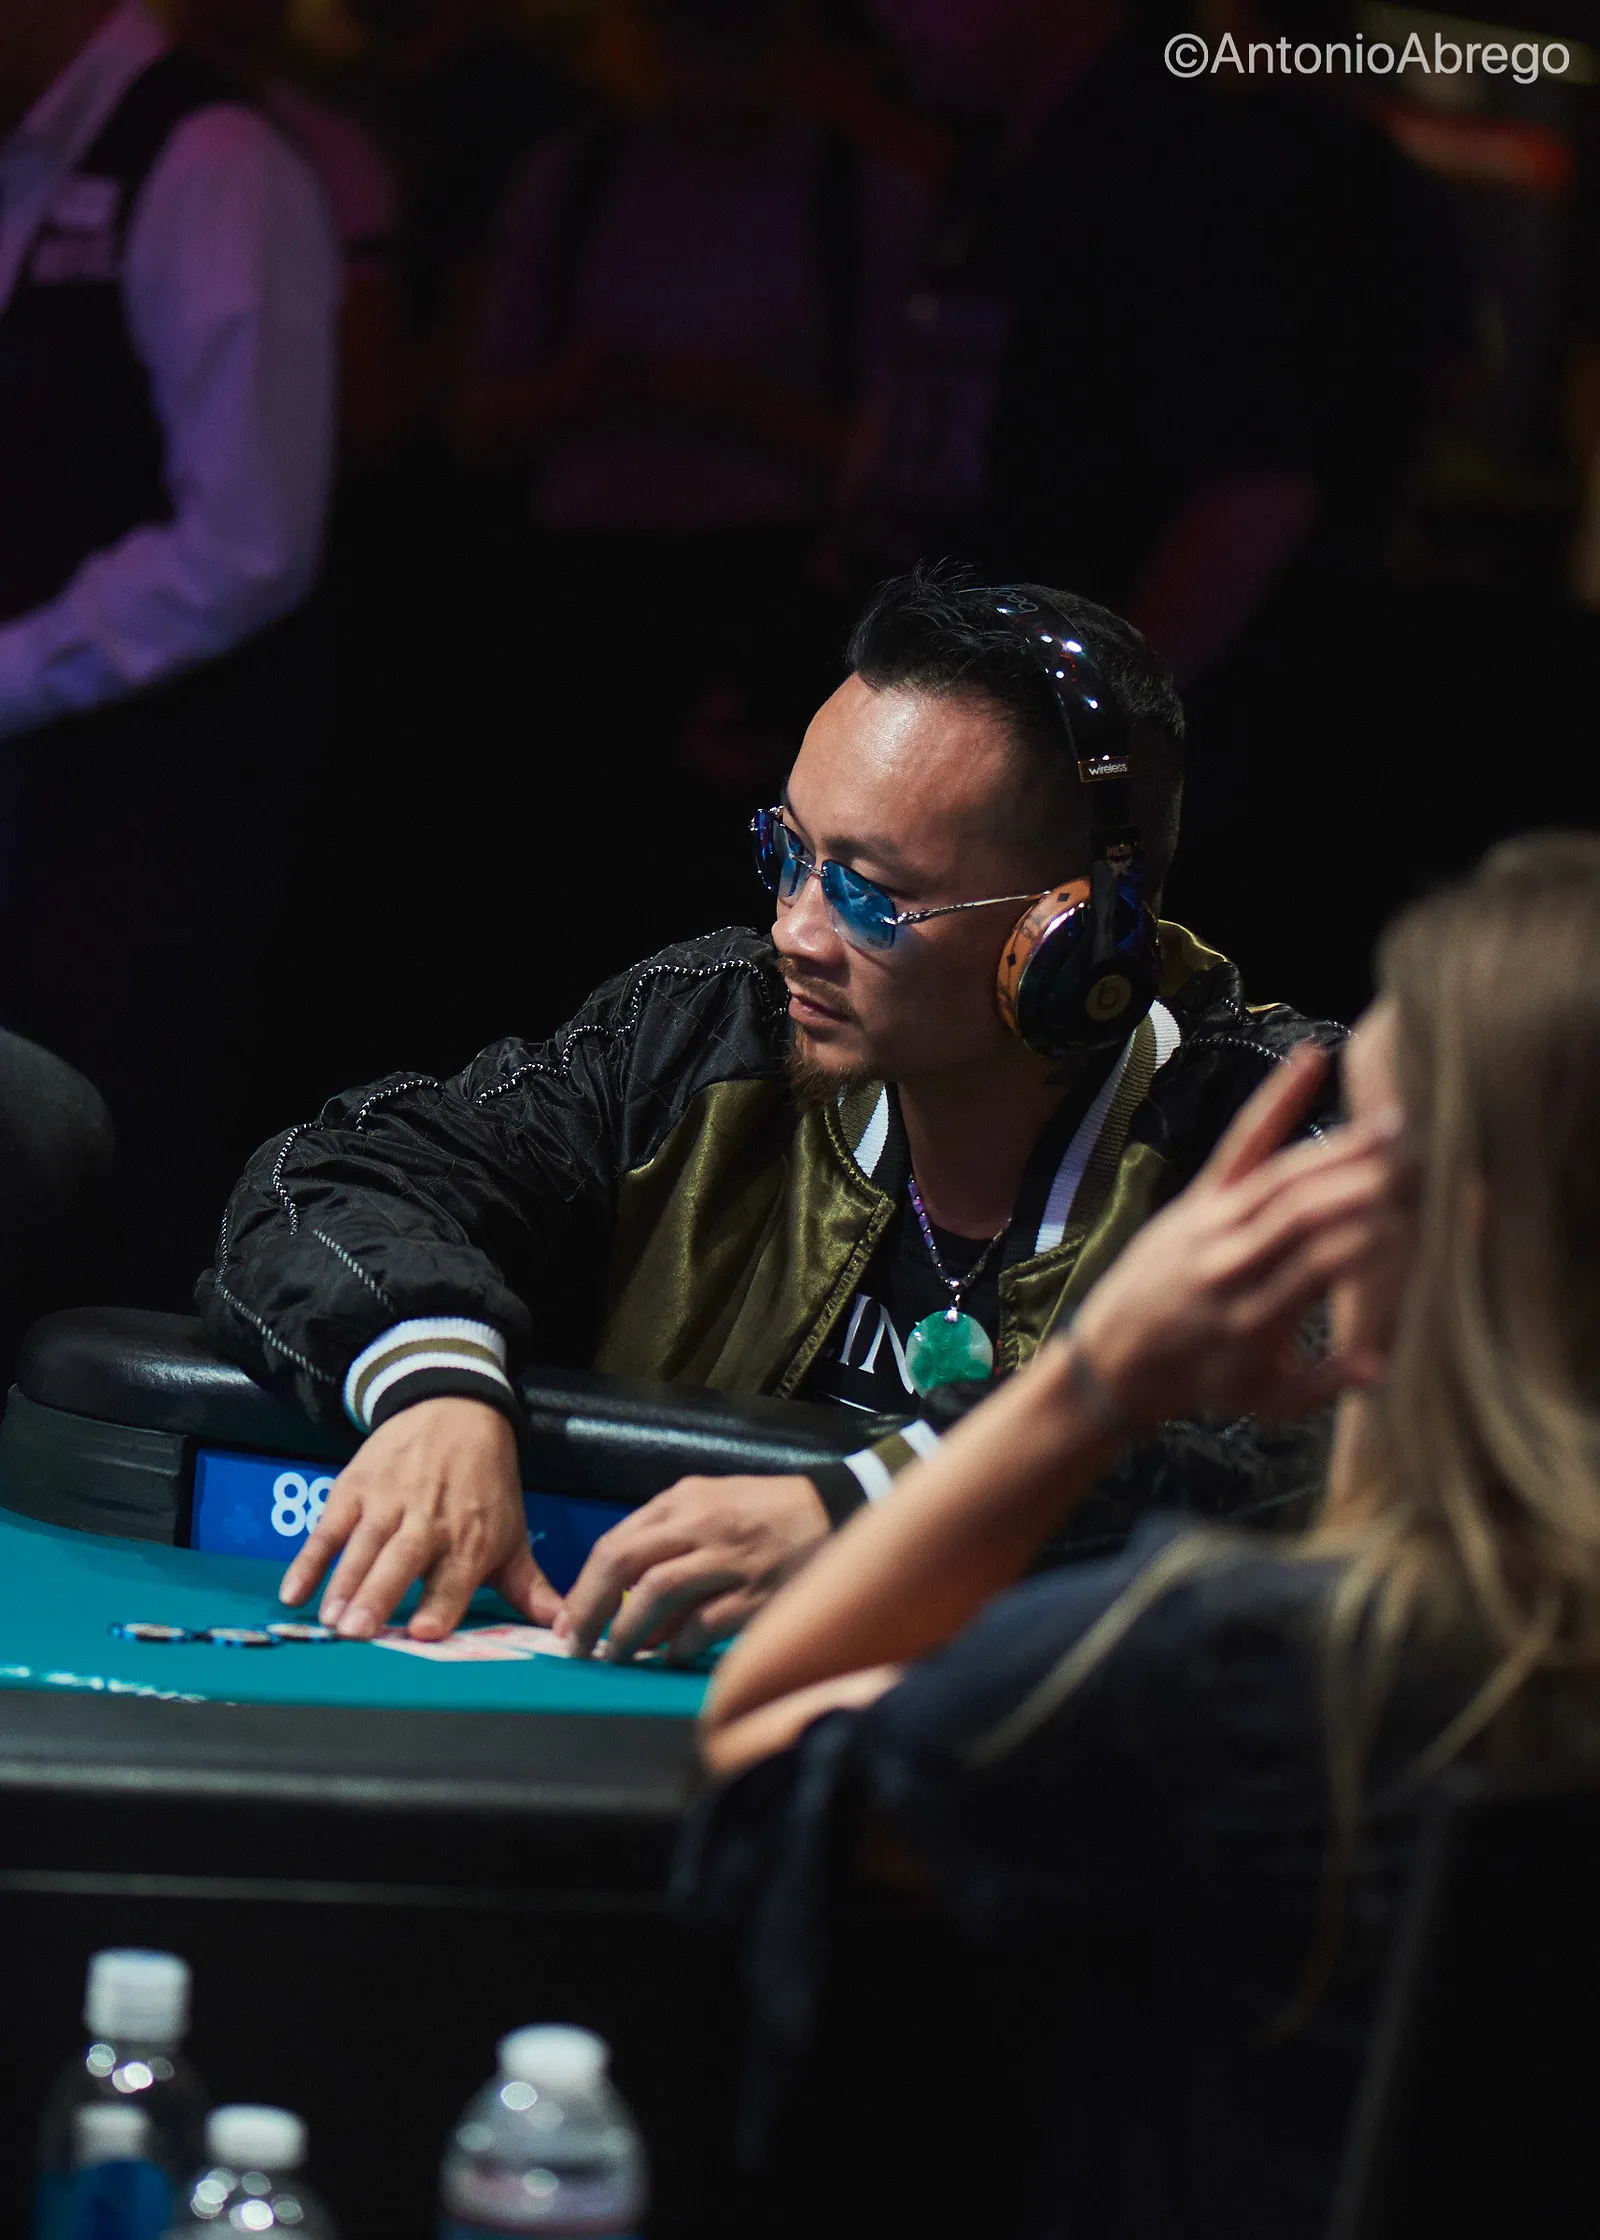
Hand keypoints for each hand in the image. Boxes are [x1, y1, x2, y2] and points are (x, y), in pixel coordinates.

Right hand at [279, 1397, 558, 1640]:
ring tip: (330, 1621)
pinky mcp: (355, 1488)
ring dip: (345, 1582)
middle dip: (380, 1595)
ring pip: (363, 1547)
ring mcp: (388, 1502)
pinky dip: (308, 1560)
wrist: (454, 1410)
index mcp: (471, 1539)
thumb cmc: (485, 1487)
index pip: (454, 1579)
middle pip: (402, 1562)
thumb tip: (565, 1633)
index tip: (422, 1633)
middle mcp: (429, 1522)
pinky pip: (327, 1529)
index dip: (439, 1605)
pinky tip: (293, 1592)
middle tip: (358, 1631)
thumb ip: (530, 1588)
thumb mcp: (513, 1535)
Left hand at [556, 1474, 830, 1663]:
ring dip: (627, 1630)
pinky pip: (702, 1625)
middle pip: (624, 1563)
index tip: (567, 1621)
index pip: (615, 1543)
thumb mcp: (710, 1505)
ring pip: (656, 1593)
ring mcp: (728, 1558)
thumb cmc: (765, 1512)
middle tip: (576, 1645)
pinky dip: (679, 1645)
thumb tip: (624, 1598)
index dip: (583, 1587)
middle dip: (590, 1608)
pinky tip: (671, 1656)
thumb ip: (667, 1542)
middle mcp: (700, 1524)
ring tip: (617, 1655)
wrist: (834, 1511)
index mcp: (683, 1501)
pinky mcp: (755, 1592)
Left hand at [1067, 1044, 1407, 1428]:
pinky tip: (1312, 1061)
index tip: (1429, 1220)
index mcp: (1254, 1317)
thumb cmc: (1203, 1382)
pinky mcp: (1197, 1197)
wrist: (1113, 1359)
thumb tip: (1385, 1366)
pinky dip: (1275, 1100)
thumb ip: (1327, 1384)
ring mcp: (1211, 1224)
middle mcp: (1230, 1265)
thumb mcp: (1266, 1401)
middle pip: (1306, 1213)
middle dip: (1368, 1185)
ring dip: (1340, 1149)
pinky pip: (1241, 1143)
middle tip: (1430, 1160)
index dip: (1376, 1240)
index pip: (1323, 1266)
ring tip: (1399, 1126)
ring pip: (1283, 1177)